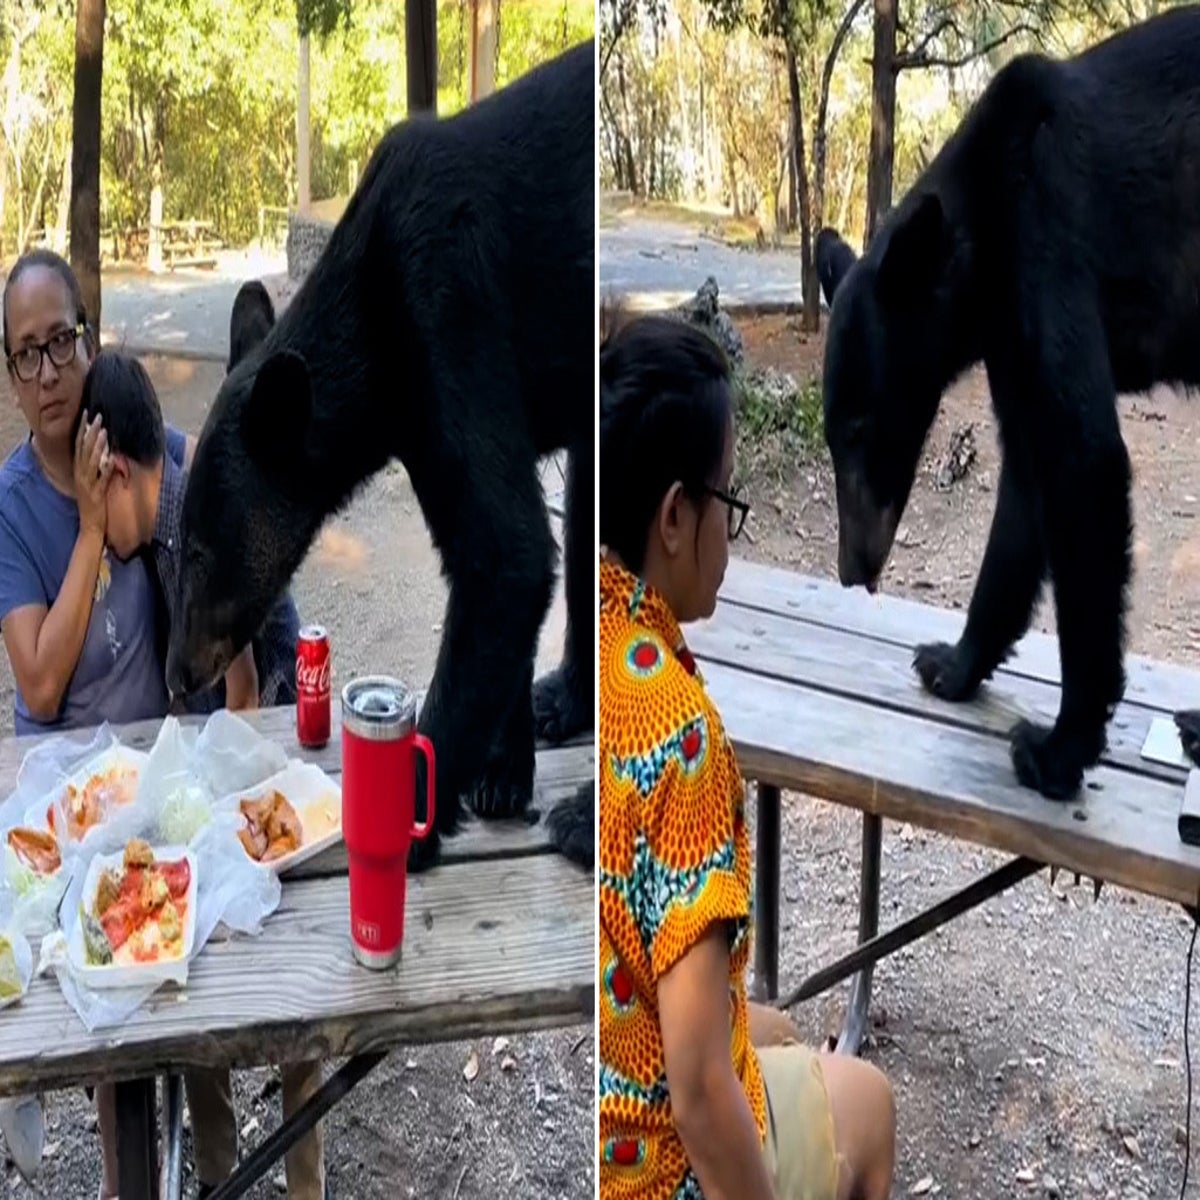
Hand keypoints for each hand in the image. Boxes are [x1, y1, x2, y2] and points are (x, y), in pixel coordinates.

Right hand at [74, 413, 111, 537]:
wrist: (91, 526)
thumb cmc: (94, 503)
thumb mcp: (93, 481)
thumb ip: (96, 467)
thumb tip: (105, 452)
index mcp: (79, 470)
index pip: (79, 445)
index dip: (82, 429)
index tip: (87, 413)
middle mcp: (80, 475)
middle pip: (84, 449)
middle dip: (90, 432)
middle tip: (98, 416)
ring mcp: (87, 484)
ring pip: (91, 461)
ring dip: (97, 446)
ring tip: (104, 431)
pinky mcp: (96, 494)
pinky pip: (101, 479)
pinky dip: (106, 469)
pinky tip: (112, 459)